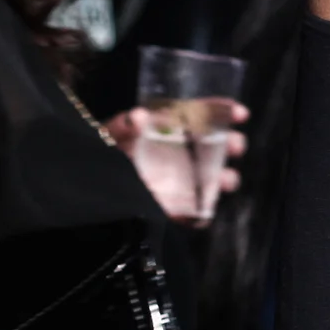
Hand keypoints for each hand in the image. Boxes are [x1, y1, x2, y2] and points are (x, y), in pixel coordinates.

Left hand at [104, 103, 250, 226]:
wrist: (90, 186)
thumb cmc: (104, 152)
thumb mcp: (110, 133)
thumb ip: (123, 125)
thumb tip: (139, 116)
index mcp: (171, 129)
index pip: (204, 116)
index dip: (223, 112)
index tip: (240, 114)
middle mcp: (183, 154)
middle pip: (216, 146)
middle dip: (231, 144)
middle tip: (235, 145)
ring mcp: (182, 183)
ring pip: (213, 180)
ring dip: (224, 179)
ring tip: (225, 180)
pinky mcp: (174, 210)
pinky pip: (195, 214)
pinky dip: (200, 216)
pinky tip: (199, 215)